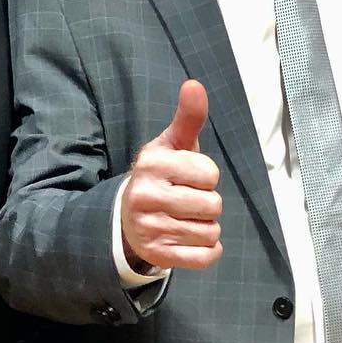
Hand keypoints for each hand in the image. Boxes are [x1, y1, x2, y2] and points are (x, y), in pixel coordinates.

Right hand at [120, 80, 222, 270]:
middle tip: (187, 200)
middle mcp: (146, 196)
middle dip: (208, 202)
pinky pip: (204, 258)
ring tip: (185, 218)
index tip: (188, 175)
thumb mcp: (172, 144)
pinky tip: (191, 239)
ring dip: (207, 226)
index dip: (206, 175)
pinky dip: (207, 251)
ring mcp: (150, 229)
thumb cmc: (162, 175)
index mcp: (152, 164)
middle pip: (213, 204)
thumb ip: (188, 117)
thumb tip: (195, 85)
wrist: (128, 216)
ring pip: (211, 232)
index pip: (210, 173)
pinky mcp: (158, 256)